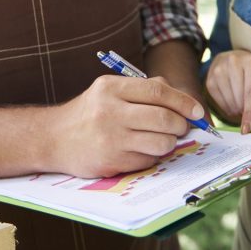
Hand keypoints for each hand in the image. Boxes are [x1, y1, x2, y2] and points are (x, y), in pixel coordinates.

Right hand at [51, 75, 203, 177]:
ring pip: (161, 143)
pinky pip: (148, 160)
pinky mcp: (111, 161)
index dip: (183, 101)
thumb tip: (183, 99)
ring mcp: (110, 138)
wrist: (53, 138)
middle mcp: (110, 111)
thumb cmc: (89, 113)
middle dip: (181, 125)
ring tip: (163, 139)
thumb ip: (144, 90)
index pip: (158, 91)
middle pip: (163, 118)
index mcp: (111, 88)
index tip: (197, 111)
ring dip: (169, 143)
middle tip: (183, 128)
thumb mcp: (109, 92)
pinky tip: (140, 151)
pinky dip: (152, 157)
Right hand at [205, 49, 250, 133]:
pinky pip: (219, 104)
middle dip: (246, 110)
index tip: (246, 129)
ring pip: (229, 103)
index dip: (250, 113)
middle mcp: (234, 62)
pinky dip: (227, 107)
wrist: (238, 61)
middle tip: (250, 105)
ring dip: (237, 110)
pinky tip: (232, 99)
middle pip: (240, 100)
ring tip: (241, 100)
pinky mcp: (209, 78)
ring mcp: (219, 69)